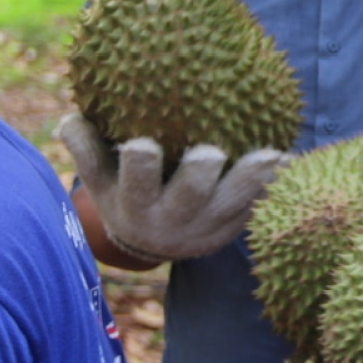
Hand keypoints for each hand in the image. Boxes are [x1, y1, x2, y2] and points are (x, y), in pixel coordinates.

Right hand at [55, 114, 291, 261]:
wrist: (159, 245)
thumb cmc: (126, 196)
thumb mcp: (102, 182)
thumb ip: (87, 149)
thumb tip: (68, 117)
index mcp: (136, 206)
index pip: (133, 183)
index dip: (138, 167)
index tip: (141, 143)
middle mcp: (172, 221)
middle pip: (187, 197)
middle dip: (197, 177)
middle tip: (209, 152)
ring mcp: (208, 227)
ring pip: (233, 203)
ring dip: (251, 179)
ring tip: (270, 155)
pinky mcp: (235, 227)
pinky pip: (258, 204)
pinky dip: (276, 185)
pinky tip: (294, 159)